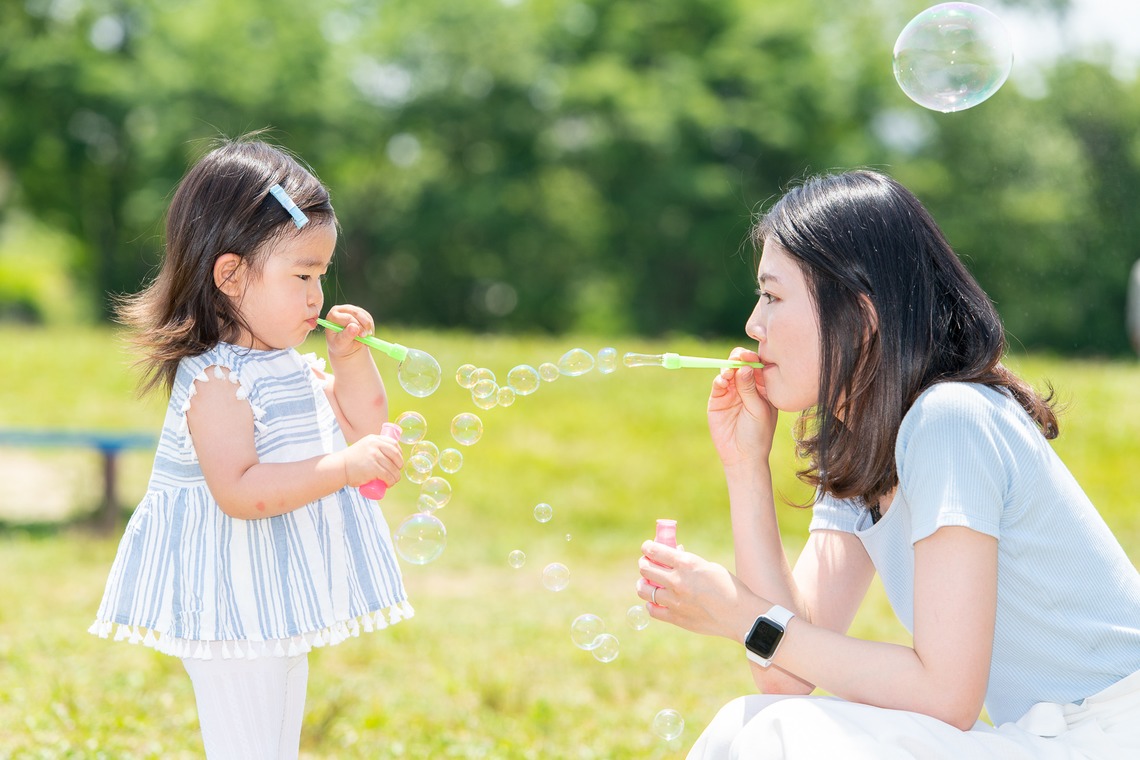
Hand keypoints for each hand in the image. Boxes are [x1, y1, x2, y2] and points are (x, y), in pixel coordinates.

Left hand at [322, 304, 375, 358]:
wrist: (345, 346)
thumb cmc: (340, 345)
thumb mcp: (341, 344)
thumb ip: (346, 336)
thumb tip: (355, 327)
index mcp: (332, 316)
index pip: (347, 317)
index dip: (357, 326)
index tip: (362, 336)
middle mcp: (341, 310)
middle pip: (356, 313)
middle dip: (364, 325)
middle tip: (366, 336)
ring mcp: (351, 309)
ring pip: (364, 315)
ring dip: (368, 327)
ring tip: (365, 338)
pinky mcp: (360, 312)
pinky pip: (368, 317)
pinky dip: (370, 327)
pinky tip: (366, 334)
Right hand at [340, 431, 403, 487]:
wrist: (339, 467)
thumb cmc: (352, 460)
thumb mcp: (364, 446)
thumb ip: (374, 446)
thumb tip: (389, 452)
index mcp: (374, 439)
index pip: (394, 444)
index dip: (399, 453)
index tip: (398, 461)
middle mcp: (375, 445)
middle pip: (396, 456)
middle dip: (399, 466)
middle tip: (395, 473)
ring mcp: (374, 456)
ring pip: (393, 468)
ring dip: (396, 477)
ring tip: (392, 481)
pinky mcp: (373, 468)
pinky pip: (388, 476)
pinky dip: (391, 481)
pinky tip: (389, 484)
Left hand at [636, 540, 759, 640]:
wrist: (740, 615)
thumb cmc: (729, 587)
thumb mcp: (709, 567)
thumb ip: (689, 562)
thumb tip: (674, 555)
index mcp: (687, 564)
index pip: (656, 551)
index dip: (647, 547)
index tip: (647, 547)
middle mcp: (677, 581)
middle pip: (646, 569)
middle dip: (644, 563)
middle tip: (646, 564)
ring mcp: (675, 601)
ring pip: (644, 590)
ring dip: (643, 584)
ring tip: (647, 583)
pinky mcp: (676, 617)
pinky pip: (652, 610)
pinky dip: (651, 604)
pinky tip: (656, 601)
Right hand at [707, 347, 777, 466]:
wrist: (742, 456)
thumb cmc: (757, 434)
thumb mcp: (758, 409)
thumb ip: (750, 388)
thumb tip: (744, 366)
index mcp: (762, 388)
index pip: (757, 366)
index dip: (753, 358)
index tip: (749, 356)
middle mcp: (746, 387)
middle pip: (741, 365)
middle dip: (738, 359)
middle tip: (738, 359)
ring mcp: (731, 393)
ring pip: (728, 372)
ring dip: (728, 368)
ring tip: (729, 373)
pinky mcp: (717, 400)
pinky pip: (718, 385)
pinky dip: (719, 380)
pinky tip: (722, 382)